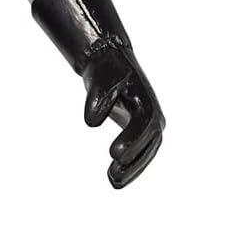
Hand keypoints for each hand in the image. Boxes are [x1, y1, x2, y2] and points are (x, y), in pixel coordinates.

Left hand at [82, 43, 164, 189]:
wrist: (111, 64)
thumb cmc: (107, 72)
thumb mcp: (102, 79)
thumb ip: (98, 98)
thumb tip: (91, 122)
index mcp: (148, 102)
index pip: (145, 125)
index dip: (132, 140)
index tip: (113, 154)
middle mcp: (154, 117)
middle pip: (148, 144)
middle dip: (133, 162)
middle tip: (113, 175)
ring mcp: (149, 127)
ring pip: (145, 154)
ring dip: (132, 170)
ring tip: (113, 182)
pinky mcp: (140, 134)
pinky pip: (139, 154)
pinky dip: (130, 167)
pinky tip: (115, 180)